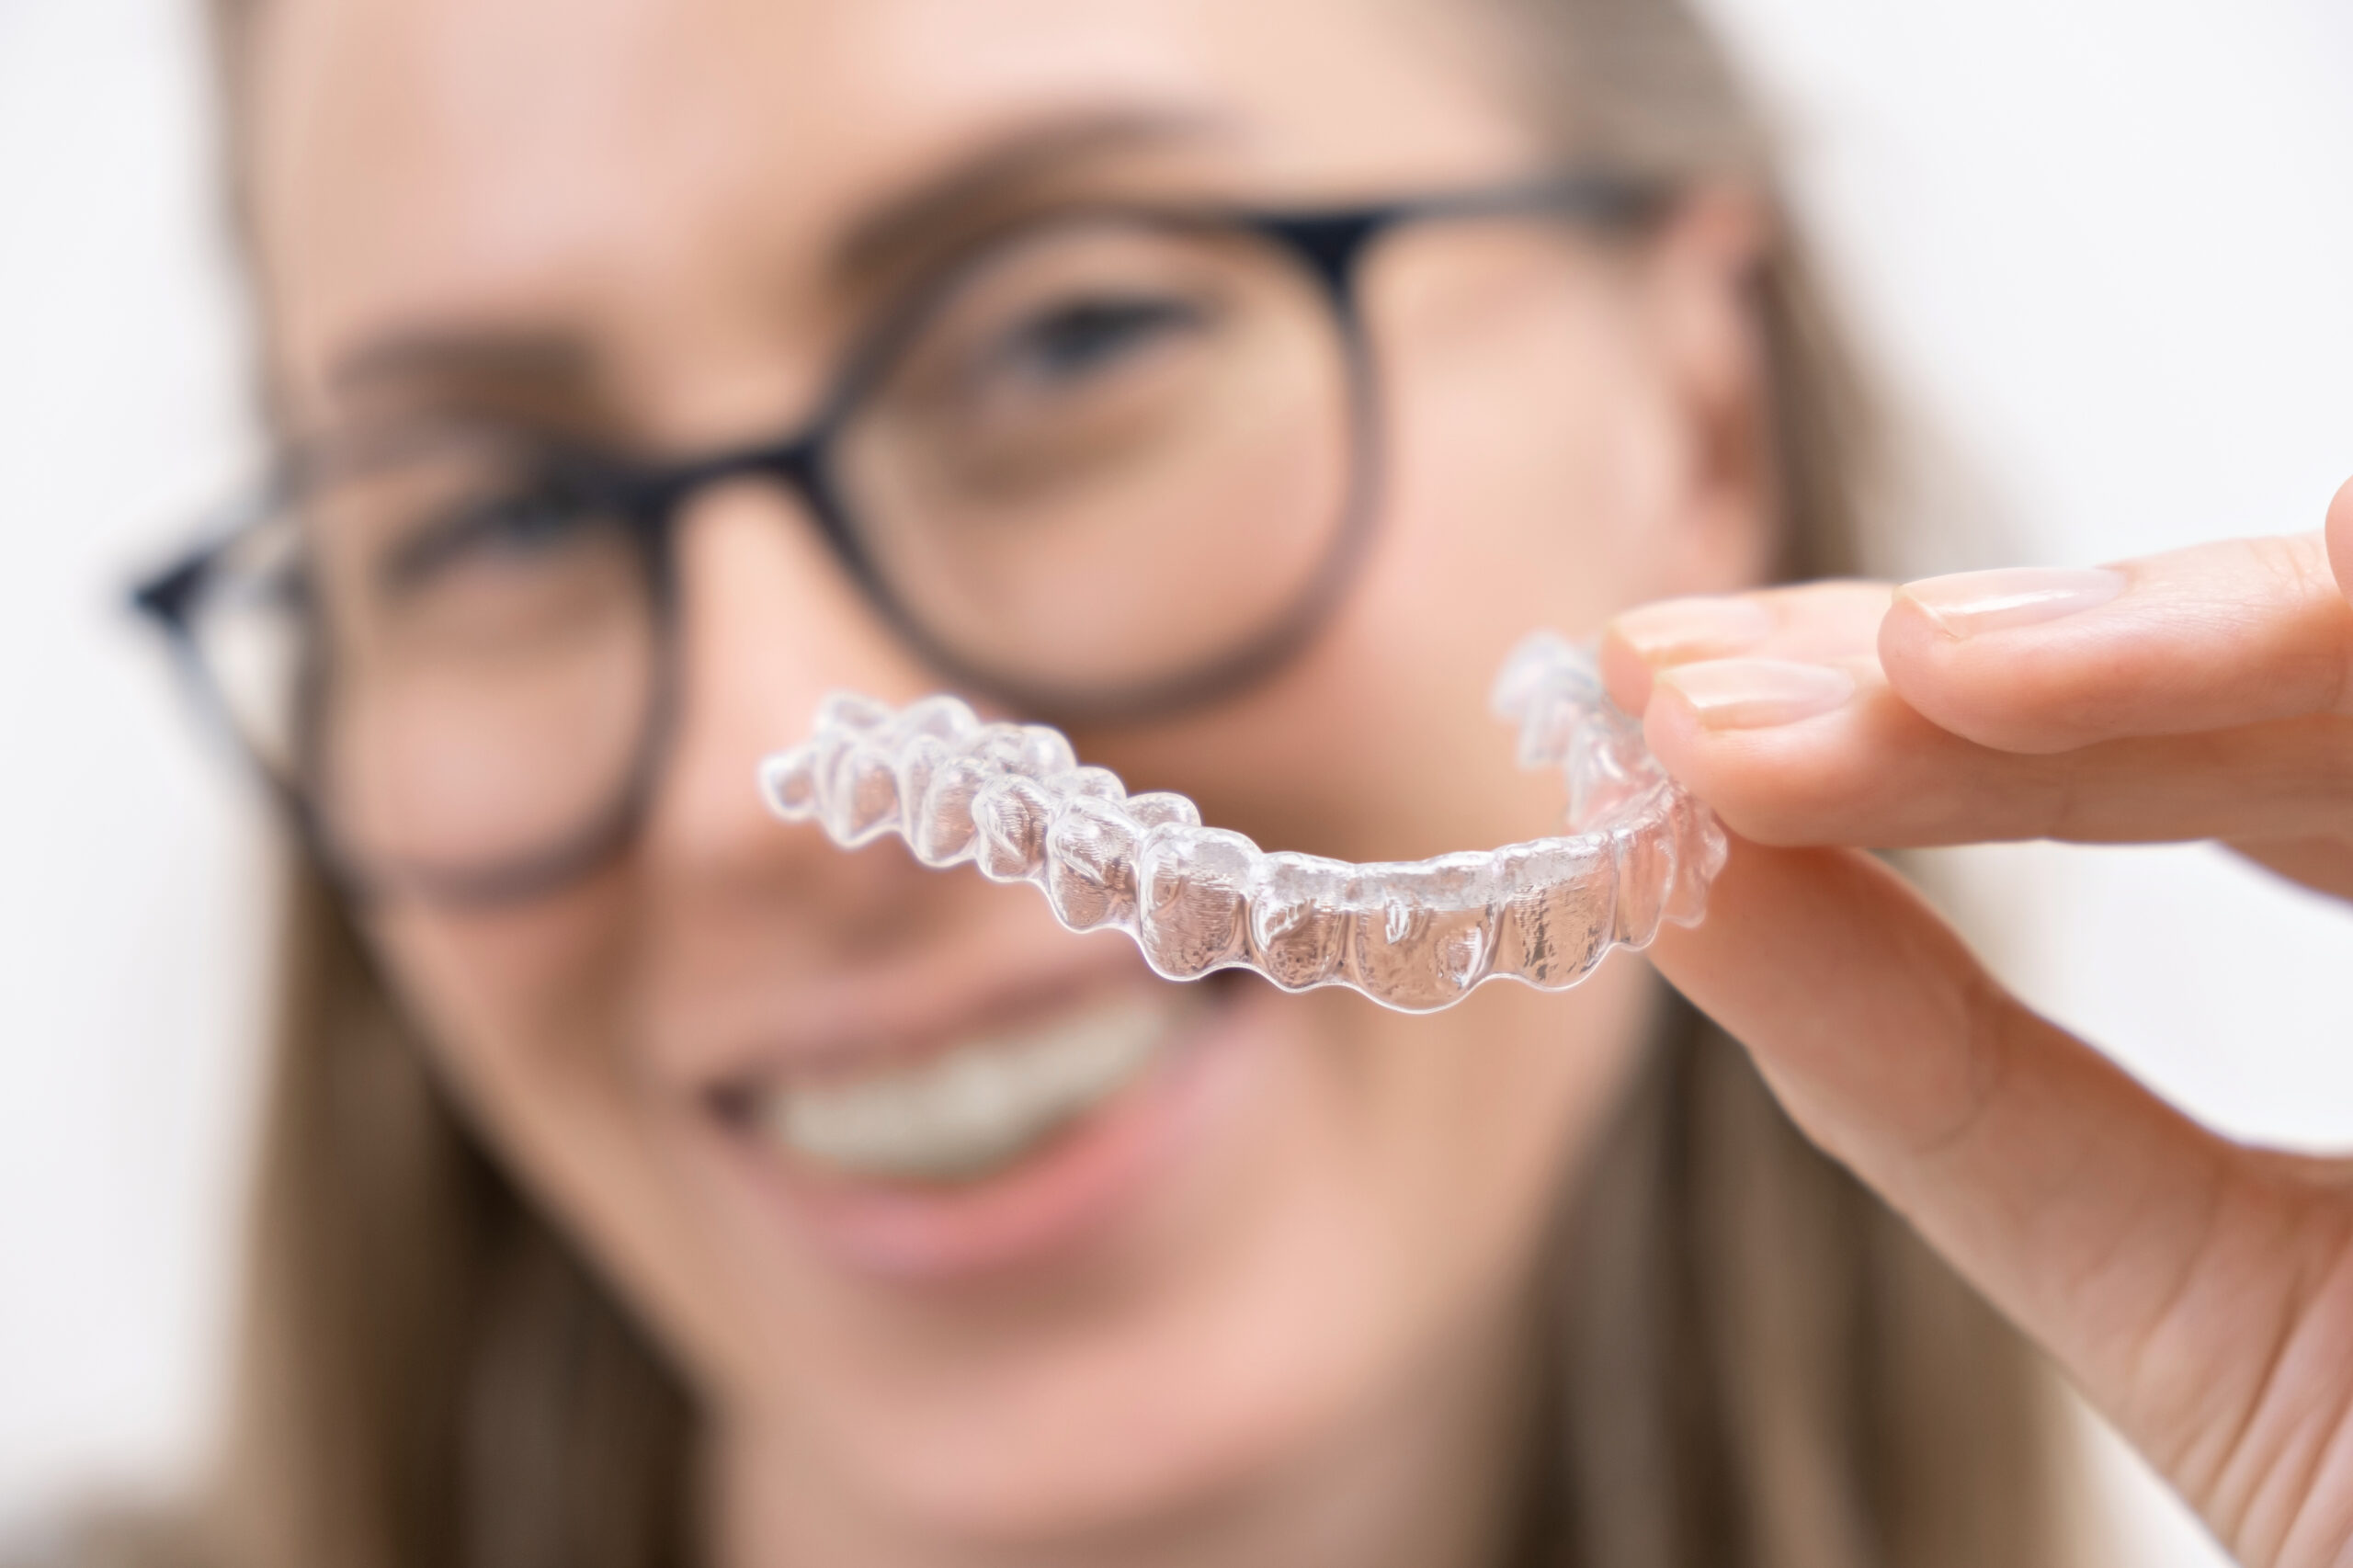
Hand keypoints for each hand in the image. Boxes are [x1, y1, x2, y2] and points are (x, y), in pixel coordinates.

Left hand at [1599, 476, 2352, 1567]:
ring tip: (1884, 682)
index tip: (1667, 734)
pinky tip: (2171, 628)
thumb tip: (1670, 879)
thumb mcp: (2212, 1311)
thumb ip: (1948, 1084)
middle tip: (1682, 697)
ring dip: (2142, 645)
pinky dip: (2325, 634)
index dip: (1919, 737)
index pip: (2159, 766)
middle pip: (2250, 692)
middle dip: (1965, 678)